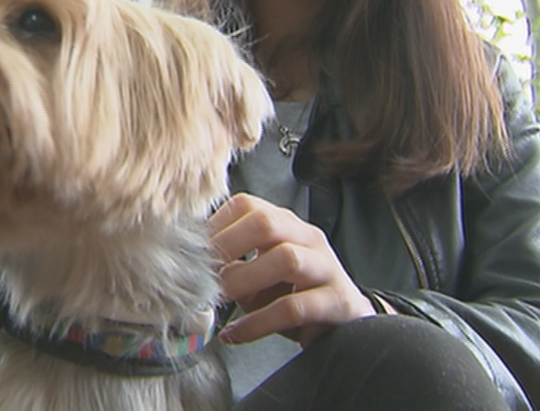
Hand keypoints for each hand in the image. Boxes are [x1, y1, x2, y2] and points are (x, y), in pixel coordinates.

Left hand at [210, 193, 380, 346]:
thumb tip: (193, 275)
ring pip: (286, 259)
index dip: (215, 227)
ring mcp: (326, 267)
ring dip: (245, 280)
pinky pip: (294, 307)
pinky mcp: (336, 301)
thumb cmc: (294, 295)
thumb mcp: (260, 275)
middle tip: (204, 276)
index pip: (247, 205)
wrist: (347, 323)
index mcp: (286, 224)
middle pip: (267, 224)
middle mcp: (308, 238)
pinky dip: (258, 322)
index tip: (192, 254)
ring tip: (222, 301)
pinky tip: (237, 333)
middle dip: (228, 248)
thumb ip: (234, 267)